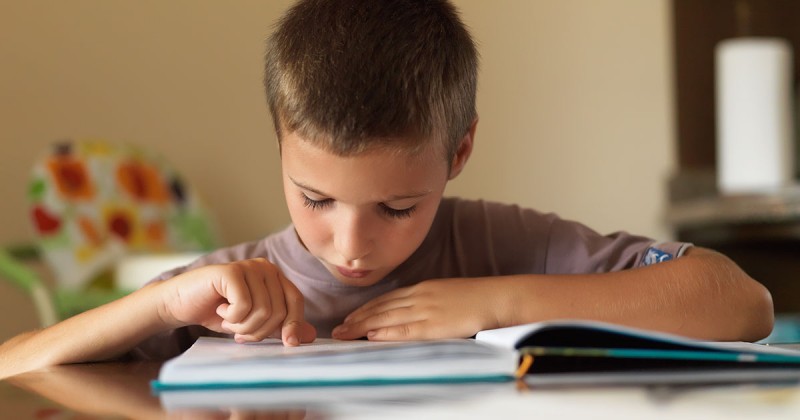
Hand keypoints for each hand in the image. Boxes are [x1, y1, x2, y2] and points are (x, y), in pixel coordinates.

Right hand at [158, 258, 315, 345]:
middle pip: (279, 310)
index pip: (295, 301)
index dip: (293, 324)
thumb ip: (281, 327)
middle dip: (259, 330)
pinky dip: (231, 318)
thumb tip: (311, 336)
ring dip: (243, 326)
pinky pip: (244, 306)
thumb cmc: (218, 313)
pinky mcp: (231, 272)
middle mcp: (265, 267)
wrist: (179, 304)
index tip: (288, 344)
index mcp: (275, 276)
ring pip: (263, 310)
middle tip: (240, 331)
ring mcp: (248, 266)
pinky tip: (219, 310)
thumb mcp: (254, 324)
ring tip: (229, 320)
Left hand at [331, 277, 504, 340]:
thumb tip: (415, 311)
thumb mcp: (447, 292)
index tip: (351, 316)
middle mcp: (420, 297)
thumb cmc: (477, 297)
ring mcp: (426, 310)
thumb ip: (429, 300)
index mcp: (423, 288)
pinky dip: (386, 334)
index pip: (387, 298)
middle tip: (338, 329)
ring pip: (387, 319)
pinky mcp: (435, 325)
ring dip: (363, 327)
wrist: (497, 297)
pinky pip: (405, 330)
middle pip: (381, 308)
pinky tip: (371, 337)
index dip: (367, 308)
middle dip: (357, 319)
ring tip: (345, 334)